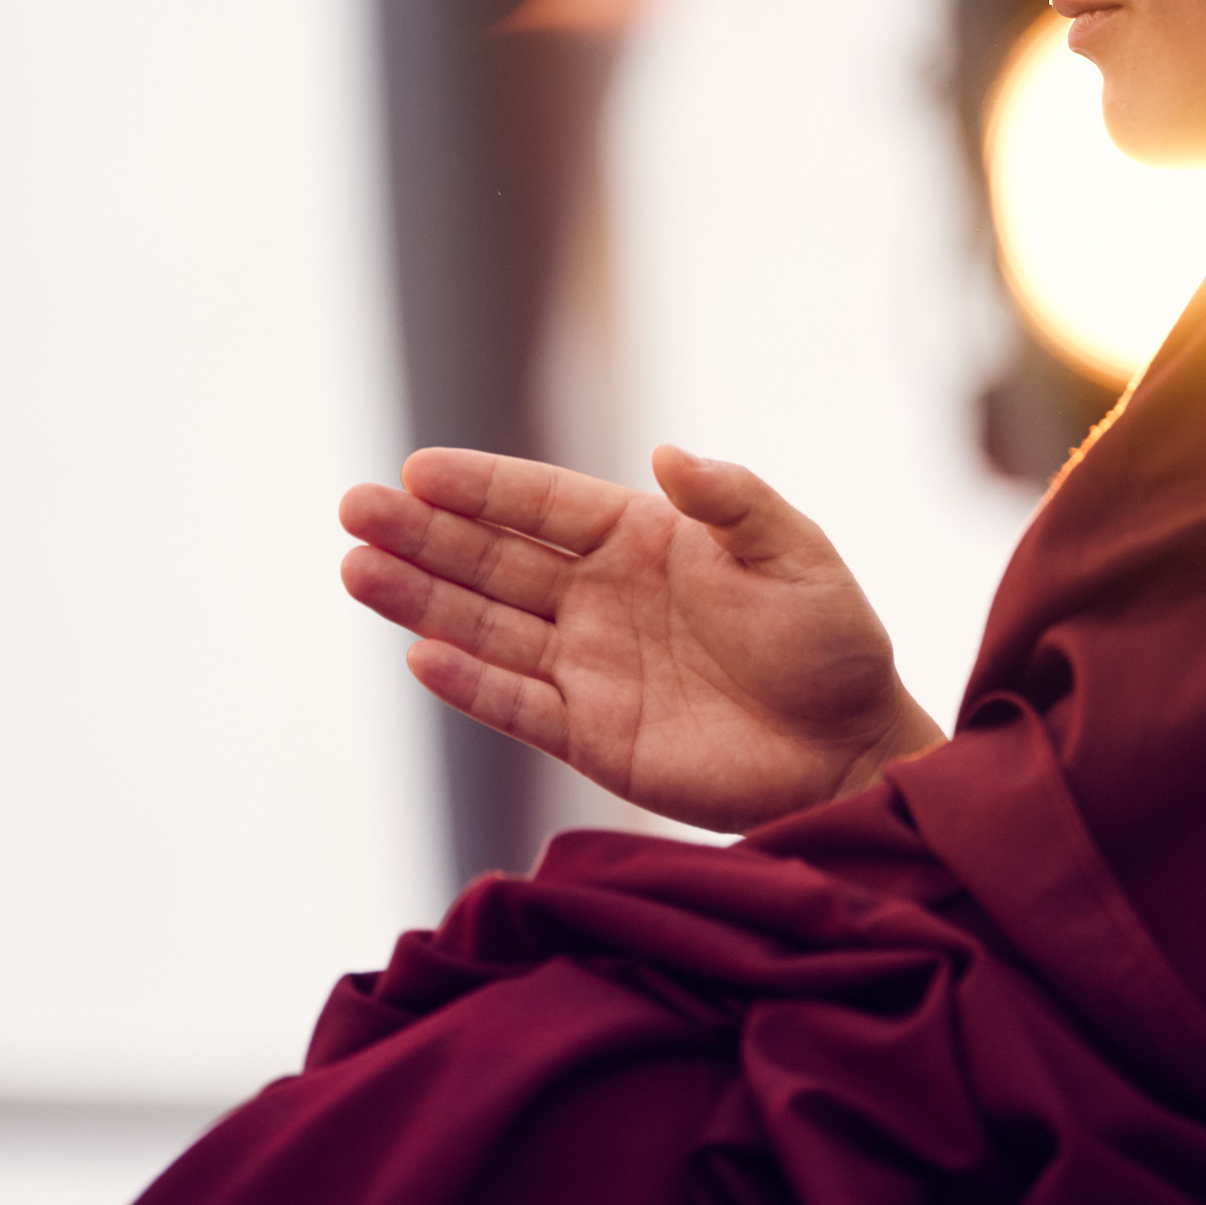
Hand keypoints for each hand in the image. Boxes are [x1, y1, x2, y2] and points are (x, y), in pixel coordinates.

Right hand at [339, 444, 947, 835]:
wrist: (851, 752)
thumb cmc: (832, 644)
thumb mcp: (796, 555)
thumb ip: (733, 502)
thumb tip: (666, 453)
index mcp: (644, 538)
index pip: (544, 503)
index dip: (481, 486)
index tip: (416, 468)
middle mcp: (601, 596)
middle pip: (494, 558)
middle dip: (424, 533)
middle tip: (355, 507)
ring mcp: (589, 666)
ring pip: (486, 626)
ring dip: (421, 599)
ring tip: (355, 568)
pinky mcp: (590, 735)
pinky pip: (516, 703)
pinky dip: (469, 682)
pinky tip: (419, 654)